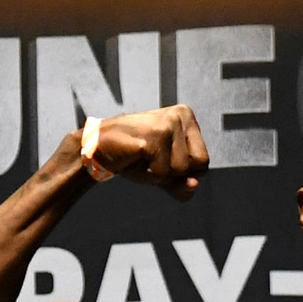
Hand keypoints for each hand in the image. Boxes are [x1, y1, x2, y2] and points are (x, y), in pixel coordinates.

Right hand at [79, 105, 207, 200]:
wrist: (98, 150)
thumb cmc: (134, 158)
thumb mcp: (165, 175)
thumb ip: (183, 185)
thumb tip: (194, 184)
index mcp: (187, 116)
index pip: (204, 162)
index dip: (183, 172)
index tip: (160, 157)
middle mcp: (180, 116)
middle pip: (198, 166)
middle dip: (174, 173)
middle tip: (151, 158)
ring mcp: (167, 125)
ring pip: (180, 172)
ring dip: (158, 174)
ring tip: (141, 157)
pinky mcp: (153, 137)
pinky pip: (162, 174)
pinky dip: (147, 175)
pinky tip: (134, 158)